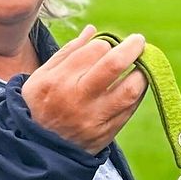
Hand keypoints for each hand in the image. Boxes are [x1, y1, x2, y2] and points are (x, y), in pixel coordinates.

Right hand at [21, 25, 147, 154]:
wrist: (37, 149)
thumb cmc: (39, 105)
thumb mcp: (42, 76)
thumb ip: (68, 52)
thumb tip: (93, 30)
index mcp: (59, 80)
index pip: (95, 51)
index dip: (107, 43)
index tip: (108, 45)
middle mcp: (77, 98)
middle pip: (114, 65)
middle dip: (132, 48)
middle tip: (139, 41)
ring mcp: (94, 118)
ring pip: (130, 91)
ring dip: (142, 73)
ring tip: (142, 64)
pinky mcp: (106, 133)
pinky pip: (130, 109)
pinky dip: (137, 93)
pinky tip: (136, 85)